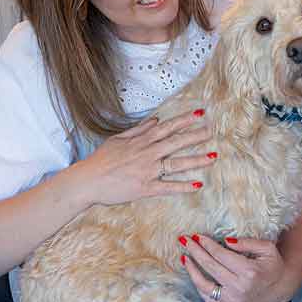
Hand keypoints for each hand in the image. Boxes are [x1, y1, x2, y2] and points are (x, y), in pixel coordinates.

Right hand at [80, 110, 215, 206]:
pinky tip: (198, 185)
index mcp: (141, 141)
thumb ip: (138, 130)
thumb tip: (154, 120)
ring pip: (176, 164)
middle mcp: (147, 154)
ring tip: (213, 156)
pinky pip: (168, 187)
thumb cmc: (101, 160)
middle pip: (176, 142)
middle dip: (195, 136)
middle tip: (212, 131)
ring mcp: (147, 171)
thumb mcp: (118, 139)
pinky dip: (183, 186)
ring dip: (196, 160)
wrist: (88, 180)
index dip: (184, 120)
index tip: (199, 113)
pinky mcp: (145, 188)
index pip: (167, 127)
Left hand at [178, 233, 286, 301]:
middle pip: (211, 267)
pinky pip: (208, 298)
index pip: (221, 255)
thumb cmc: (272, 265)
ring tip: (184, 257)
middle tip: (185, 240)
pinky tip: (194, 273)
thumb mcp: (267, 248)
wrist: (279, 289)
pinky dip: (199, 286)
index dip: (208, 244)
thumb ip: (247, 243)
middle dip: (196, 252)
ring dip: (192, 270)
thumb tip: (225, 241)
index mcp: (250, 272)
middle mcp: (240, 288)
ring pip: (205, 285)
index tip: (198, 236)